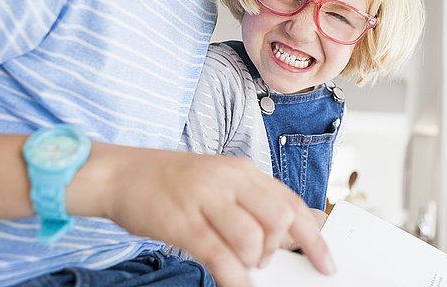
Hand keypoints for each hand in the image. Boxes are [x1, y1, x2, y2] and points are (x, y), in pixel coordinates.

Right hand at [69, 144, 334, 286]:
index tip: (325, 263)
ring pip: (253, 240)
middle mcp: (229, 180)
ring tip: (237, 262)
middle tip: (261, 259)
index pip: (290, 202)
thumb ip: (249, 205)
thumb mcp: (217, 183)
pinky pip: (221, 256)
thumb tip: (283, 239)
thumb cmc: (171, 183)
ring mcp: (206, 199)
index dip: (314, 237)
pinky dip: (235, 279)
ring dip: (252, 263)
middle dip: (277, 249)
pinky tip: (236, 285)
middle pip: (279, 220)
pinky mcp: (183, 221)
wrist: (121, 174)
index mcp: (242, 171)